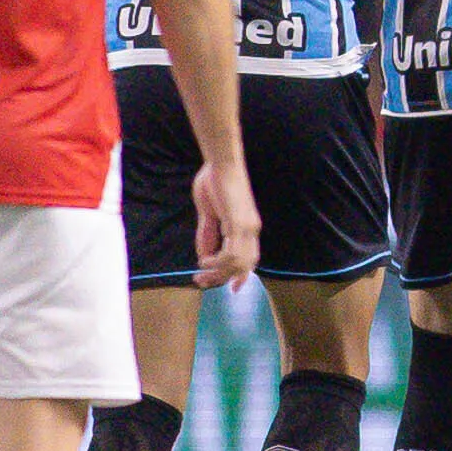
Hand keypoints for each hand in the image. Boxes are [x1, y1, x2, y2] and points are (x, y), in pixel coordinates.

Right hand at [192, 157, 261, 287]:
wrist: (221, 161)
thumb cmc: (214, 181)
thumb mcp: (208, 214)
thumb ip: (207, 235)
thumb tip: (204, 257)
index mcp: (248, 227)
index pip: (249, 259)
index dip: (242, 276)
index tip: (231, 289)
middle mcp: (252, 230)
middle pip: (243, 266)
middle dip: (221, 279)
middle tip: (200, 282)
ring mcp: (247, 227)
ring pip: (238, 264)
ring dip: (217, 273)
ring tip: (199, 273)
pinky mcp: (239, 222)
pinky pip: (231, 253)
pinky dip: (216, 262)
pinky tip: (203, 261)